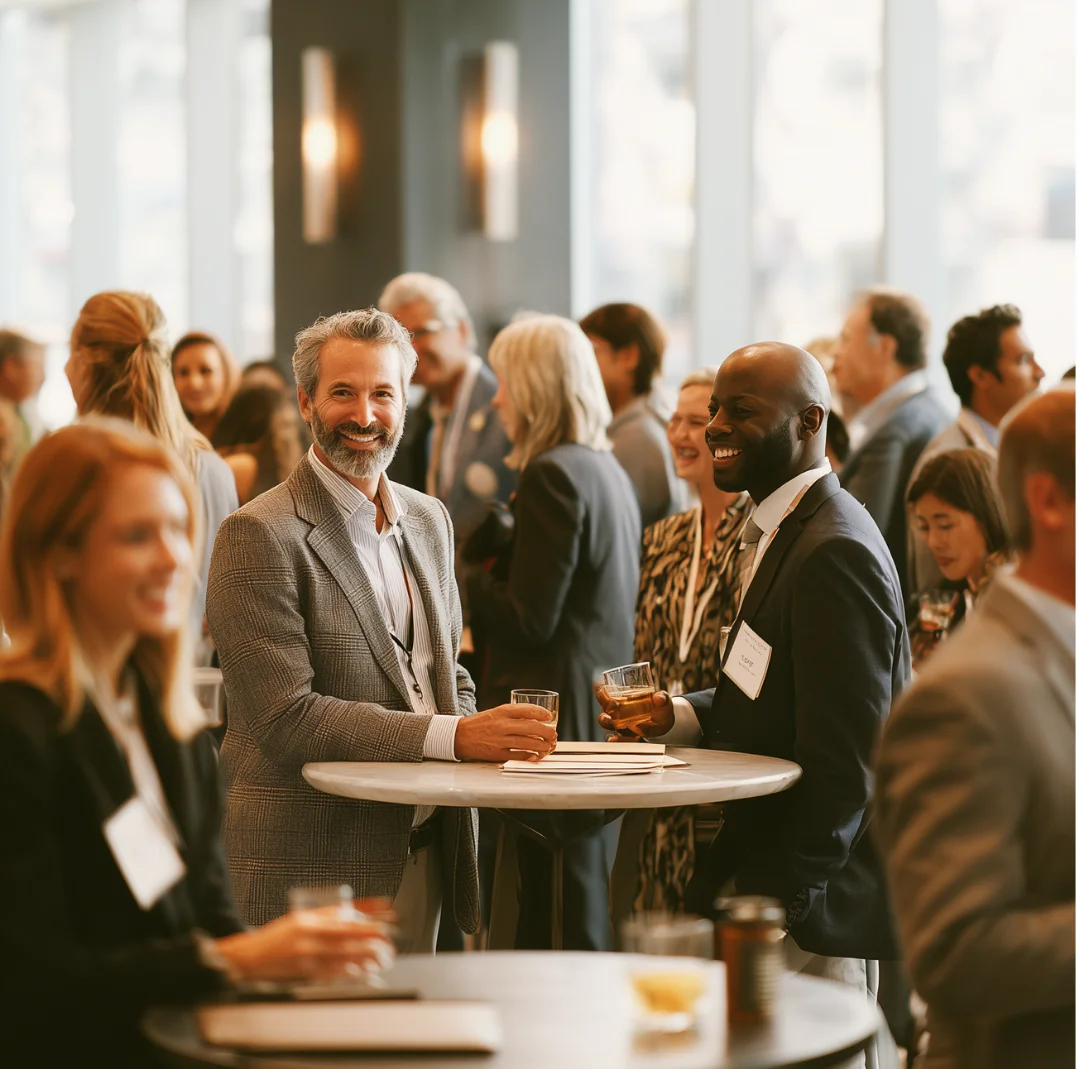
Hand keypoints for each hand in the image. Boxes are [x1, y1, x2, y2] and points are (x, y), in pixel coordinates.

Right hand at [213, 905, 395, 982]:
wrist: (251, 958)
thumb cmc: (277, 936)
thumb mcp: (300, 917)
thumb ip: (326, 915)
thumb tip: (351, 913)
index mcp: (308, 922)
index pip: (344, 922)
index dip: (366, 924)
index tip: (383, 925)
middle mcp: (308, 940)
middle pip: (347, 942)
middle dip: (371, 944)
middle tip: (388, 944)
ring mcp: (306, 960)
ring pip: (343, 960)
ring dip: (364, 960)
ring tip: (381, 959)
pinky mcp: (305, 976)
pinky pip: (333, 975)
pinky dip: (349, 973)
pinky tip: (362, 972)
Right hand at [454, 703, 557, 761]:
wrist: (460, 736)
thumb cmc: (481, 723)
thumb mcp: (496, 712)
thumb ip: (513, 714)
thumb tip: (536, 719)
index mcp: (502, 711)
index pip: (527, 710)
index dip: (542, 713)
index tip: (549, 717)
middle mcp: (502, 725)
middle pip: (532, 728)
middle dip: (547, 732)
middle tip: (553, 734)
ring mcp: (500, 740)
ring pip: (528, 743)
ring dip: (542, 746)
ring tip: (548, 746)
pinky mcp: (497, 754)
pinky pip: (519, 755)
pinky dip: (530, 756)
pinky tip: (535, 755)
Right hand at [594, 684, 674, 738]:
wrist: (665, 723)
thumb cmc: (660, 708)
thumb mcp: (662, 701)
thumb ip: (662, 698)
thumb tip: (659, 697)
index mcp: (624, 701)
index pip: (608, 696)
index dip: (601, 692)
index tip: (598, 688)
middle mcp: (620, 714)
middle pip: (606, 712)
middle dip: (603, 710)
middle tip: (606, 711)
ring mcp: (624, 726)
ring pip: (610, 725)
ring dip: (608, 724)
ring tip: (610, 722)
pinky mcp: (630, 736)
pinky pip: (620, 739)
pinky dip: (616, 740)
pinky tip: (613, 740)